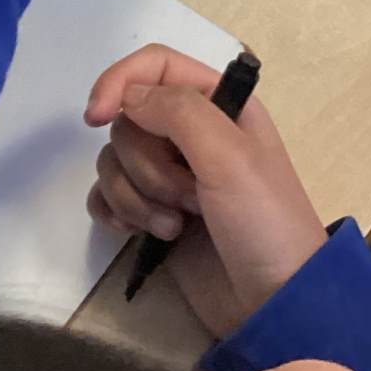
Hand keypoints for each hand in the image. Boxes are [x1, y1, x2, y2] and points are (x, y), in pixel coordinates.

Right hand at [85, 45, 327, 336]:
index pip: (154, 66)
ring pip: (114, 161)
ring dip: (137, 196)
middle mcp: (192, 134)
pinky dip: (115, 212)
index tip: (96, 117)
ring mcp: (170, 176)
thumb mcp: (230, 157)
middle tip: (189, 198)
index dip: (118, 82)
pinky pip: (107, 196)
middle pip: (129, 120)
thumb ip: (178, 112)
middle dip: (147, 165)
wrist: (274, 304)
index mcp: (219, 105)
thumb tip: (127, 98)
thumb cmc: (264, 222)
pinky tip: (137, 234)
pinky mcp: (152, 214)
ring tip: (175, 226)